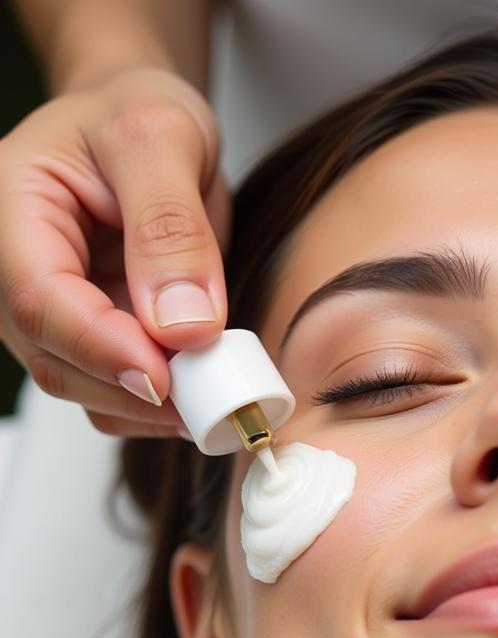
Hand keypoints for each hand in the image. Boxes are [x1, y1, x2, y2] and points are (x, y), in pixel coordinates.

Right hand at [0, 66, 229, 436]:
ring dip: (153, 406)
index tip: (168, 376)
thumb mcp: (163, 139)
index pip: (39, 301)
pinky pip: (118, 387)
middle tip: (213, 396)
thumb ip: (171, 229)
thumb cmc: (139, 113)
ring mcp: (56, 308)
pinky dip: (162, 402)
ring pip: (85, 386)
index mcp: (12, 210)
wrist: (145, 125)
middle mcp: (18, 268)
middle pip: (56, 359)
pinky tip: (206, 388)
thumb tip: (183, 326)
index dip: (103, 349)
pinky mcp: (95, 331)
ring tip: (218, 393)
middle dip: (135, 390)